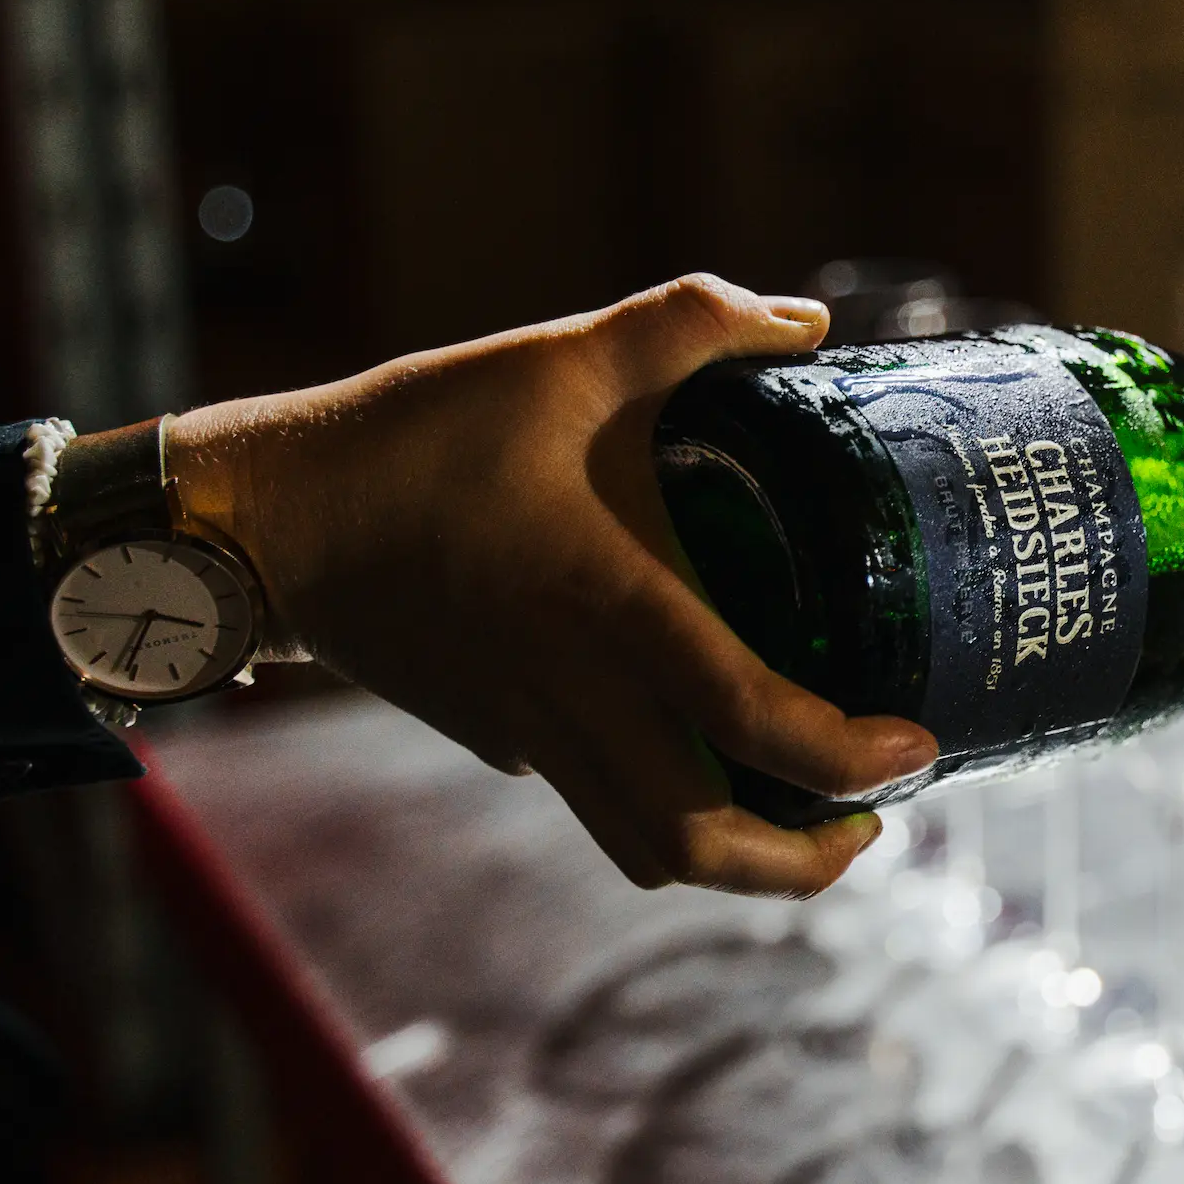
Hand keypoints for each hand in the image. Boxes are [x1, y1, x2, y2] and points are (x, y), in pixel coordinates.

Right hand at [164, 275, 937, 896]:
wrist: (267, 520)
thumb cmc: (416, 437)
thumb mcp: (562, 358)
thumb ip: (690, 324)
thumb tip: (807, 318)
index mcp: (609, 610)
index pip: (751, 719)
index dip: (847, 757)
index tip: (917, 753)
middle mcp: (574, 697)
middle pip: (700, 845)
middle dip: (803, 864)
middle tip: (875, 822)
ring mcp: (528, 732)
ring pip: (645, 848)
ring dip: (740, 860)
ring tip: (810, 814)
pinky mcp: (497, 735)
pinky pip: (598, 802)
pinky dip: (670, 809)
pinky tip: (705, 750)